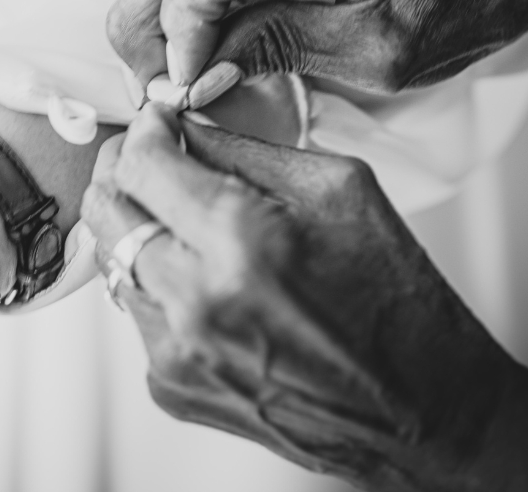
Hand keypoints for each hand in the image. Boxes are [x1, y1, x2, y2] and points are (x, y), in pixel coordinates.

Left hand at [81, 105, 527, 489]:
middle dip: (124, 171)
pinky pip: (140, 312)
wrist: (421, 408)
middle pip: (105, 212)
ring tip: (190, 222)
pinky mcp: (172, 387)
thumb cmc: (392, 293)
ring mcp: (177, 353)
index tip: (157, 119)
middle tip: (155, 156)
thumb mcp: (337, 189)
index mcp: (241, 242)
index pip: (141, 166)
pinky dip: (162, 285)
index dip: (143, 130)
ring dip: (142, 229)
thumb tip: (182, 125)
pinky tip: (211, 283)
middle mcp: (195, 303)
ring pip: (114, 261)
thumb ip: (246, 151)